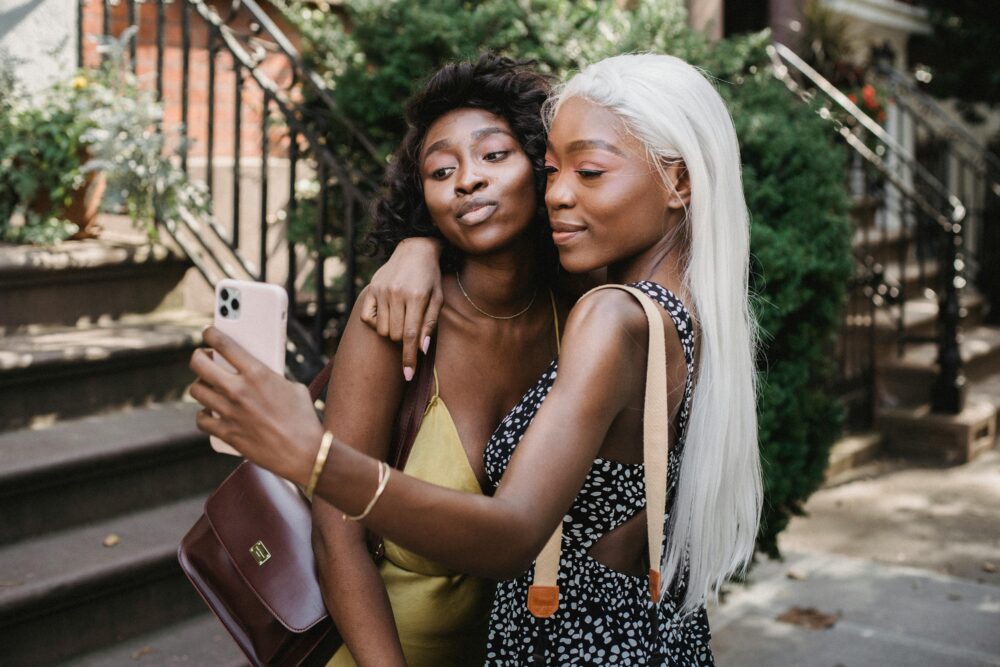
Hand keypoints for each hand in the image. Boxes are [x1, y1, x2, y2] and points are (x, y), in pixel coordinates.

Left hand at [189, 326, 322, 485]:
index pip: (224, 344)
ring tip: (208, 387)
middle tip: (203, 359)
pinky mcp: (227, 433)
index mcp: (257, 373)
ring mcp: (230, 412)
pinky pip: (201, 419)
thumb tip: (259, 375)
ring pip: (196, 391)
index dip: (211, 334)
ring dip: (200, 386)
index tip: (208, 333)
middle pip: (199, 365)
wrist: (304, 452)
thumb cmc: (303, 419)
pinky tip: (210, 413)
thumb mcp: (293, 388)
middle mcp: (239, 390)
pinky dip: (204, 415)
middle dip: (198, 358)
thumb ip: (271, 378)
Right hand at [361, 237, 443, 379]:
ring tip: (401, 317)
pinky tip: (387, 313)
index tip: (407, 375)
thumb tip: (421, 349)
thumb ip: (429, 324)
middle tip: (411, 327)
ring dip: (392, 332)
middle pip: (395, 336)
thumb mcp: (438, 298)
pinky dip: (377, 323)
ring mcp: (381, 291)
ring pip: (382, 330)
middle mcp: (396, 294)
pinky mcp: (371, 289)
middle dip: (404, 340)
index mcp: (417, 297)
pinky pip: (368, 319)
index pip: (411, 336)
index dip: (409, 358)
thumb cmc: (430, 277)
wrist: (414, 249)